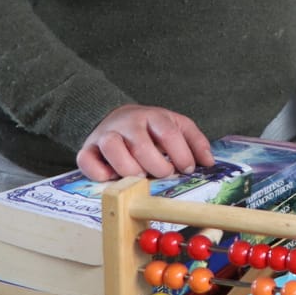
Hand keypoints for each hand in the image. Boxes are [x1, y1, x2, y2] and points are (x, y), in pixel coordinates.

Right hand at [77, 104, 214, 181]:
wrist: (117, 117)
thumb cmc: (152, 128)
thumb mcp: (177, 126)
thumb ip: (195, 142)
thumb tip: (209, 163)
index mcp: (154, 116)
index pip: (168, 134)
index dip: (180, 154)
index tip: (186, 169)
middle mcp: (128, 123)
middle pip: (141, 145)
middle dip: (156, 166)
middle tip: (164, 175)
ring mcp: (106, 135)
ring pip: (113, 149)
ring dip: (129, 169)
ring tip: (140, 178)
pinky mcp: (88, 148)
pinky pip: (87, 160)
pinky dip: (99, 172)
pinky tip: (113, 178)